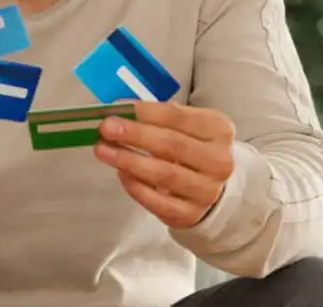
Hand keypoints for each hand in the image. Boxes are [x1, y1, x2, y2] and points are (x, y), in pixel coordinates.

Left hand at [94, 102, 234, 228]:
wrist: (213, 186)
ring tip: (103, 150)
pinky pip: (158, 202)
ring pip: (164, 174)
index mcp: (219, 130)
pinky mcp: (190, 215)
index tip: (117, 108)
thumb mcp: (188, 125)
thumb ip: (159, 117)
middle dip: (136, 135)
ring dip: (130, 160)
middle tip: (106, 129)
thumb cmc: (194, 147)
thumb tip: (121, 110)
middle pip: (172, 145)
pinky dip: (136, 186)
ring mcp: (207, 191)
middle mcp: (219, 161)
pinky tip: (121, 173)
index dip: (146, 112)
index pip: (179, 117)